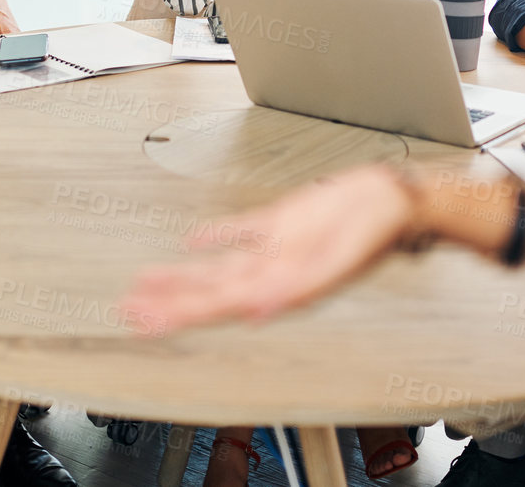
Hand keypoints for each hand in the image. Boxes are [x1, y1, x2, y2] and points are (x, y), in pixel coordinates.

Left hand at [121, 164, 413, 332]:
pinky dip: (214, 236)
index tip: (148, 323)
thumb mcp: (337, 263)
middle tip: (129, 309)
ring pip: (216, 266)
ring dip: (181, 275)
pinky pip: (240, 231)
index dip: (181, 314)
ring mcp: (273, 249)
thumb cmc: (374, 234)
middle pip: (208, 292)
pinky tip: (191, 241)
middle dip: (169, 302)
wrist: (394, 201)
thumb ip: (296, 289)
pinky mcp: (281, 222)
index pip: (217, 306)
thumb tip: (255, 313)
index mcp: (280, 286)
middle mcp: (270, 272)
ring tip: (145, 284)